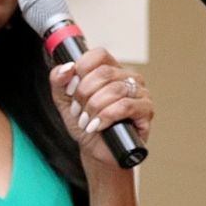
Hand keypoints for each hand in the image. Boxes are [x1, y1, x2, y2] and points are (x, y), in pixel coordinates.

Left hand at [48, 48, 153, 168]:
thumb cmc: (85, 125)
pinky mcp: (146, 110)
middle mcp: (128, 77)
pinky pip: (125, 106)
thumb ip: (58, 80)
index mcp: (110, 69)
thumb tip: (66, 68)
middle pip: (104, 73)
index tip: (71, 89)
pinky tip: (98, 126)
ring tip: (87, 121)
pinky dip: (106, 116)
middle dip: (84, 94)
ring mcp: (140, 93)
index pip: (99, 54)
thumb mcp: (64, 101)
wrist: (96, 151)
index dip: (81, 69)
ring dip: (93, 108)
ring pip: (114, 90)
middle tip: (77, 110)